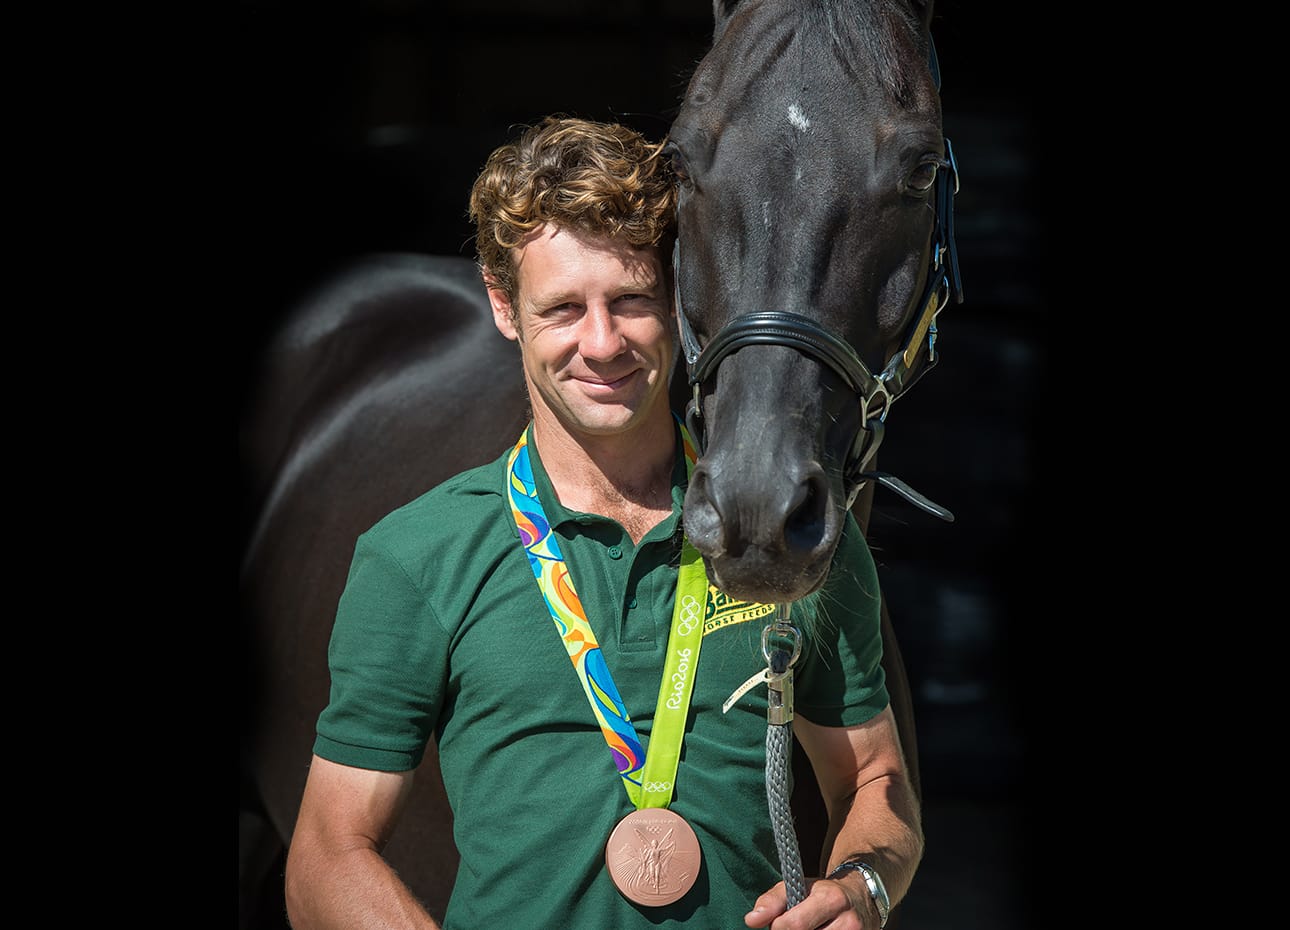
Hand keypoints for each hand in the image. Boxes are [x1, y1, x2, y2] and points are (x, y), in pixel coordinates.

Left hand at [744, 875, 880, 928]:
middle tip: (791, 927)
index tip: (778, 924)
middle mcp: (848, 922)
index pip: (794, 925)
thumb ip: (771, 902)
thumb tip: (751, 920)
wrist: (861, 899)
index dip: (778, 928)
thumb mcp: (797, 887)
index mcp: (831, 899)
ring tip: (810, 928)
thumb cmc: (822, 893)